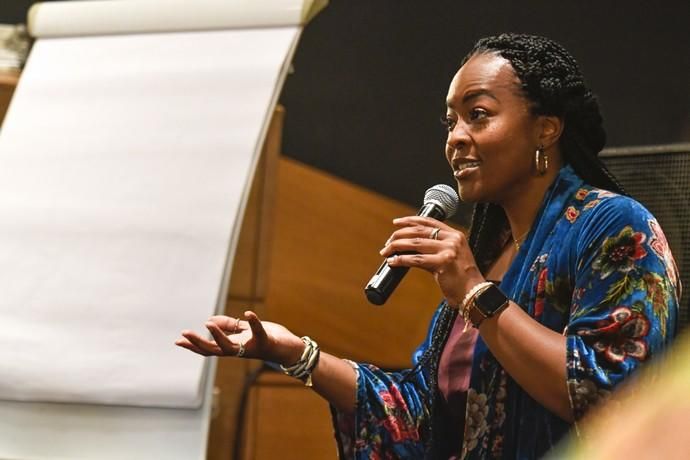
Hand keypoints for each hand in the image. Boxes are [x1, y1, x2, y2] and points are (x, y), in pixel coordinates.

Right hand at [175, 311, 304, 365]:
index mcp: (233, 346)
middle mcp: (239, 350)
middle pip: (213, 350)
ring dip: (218, 335)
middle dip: (198, 343)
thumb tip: (209, 321)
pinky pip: (258, 332)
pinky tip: (248, 313)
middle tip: (183, 335)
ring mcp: (251, 348)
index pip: (209, 348)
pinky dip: (254, 323)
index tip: (177, 340)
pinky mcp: (265, 342)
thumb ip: (229, 326)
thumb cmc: (268, 340)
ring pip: (230, 347)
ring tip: (207, 324)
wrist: (290, 349)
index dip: (193, 345)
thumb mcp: (245, 330)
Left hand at [379, 216, 484, 305]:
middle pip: (419, 231)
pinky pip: (416, 259)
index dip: (410, 220)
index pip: (429, 222)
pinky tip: (393, 261)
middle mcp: (453, 239)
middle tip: (388, 243)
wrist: (474, 293)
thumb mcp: (451, 256)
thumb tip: (410, 247)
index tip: (396, 223)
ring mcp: (449, 250)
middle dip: (399, 235)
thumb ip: (436, 248)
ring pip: (415, 243)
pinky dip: (401, 260)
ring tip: (386, 251)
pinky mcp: (443, 263)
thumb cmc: (460, 278)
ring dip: (397, 246)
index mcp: (455, 235)